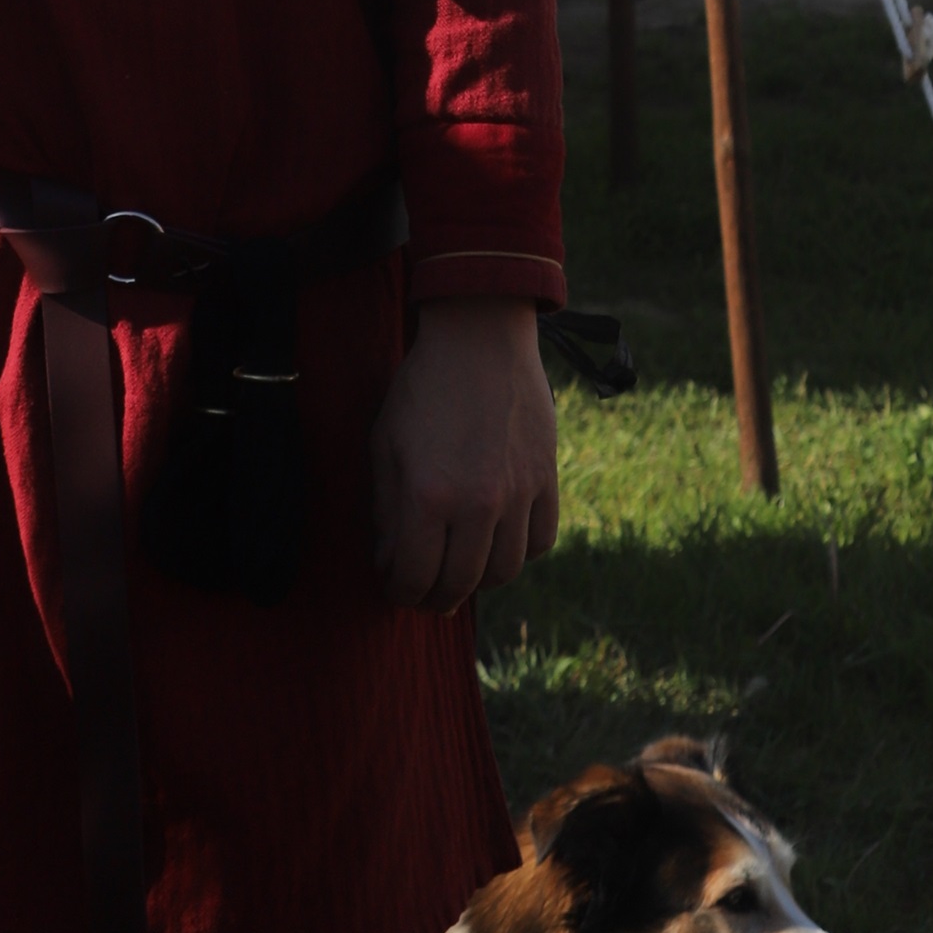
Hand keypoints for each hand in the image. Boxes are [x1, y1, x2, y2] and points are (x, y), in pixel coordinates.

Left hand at [368, 297, 558, 611]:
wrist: (481, 335)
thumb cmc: (423, 386)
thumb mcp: (385, 442)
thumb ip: (386, 508)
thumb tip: (390, 560)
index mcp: (429, 495)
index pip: (415, 578)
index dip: (400, 594)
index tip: (396, 589)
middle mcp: (478, 503)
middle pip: (460, 584)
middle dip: (436, 598)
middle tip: (426, 592)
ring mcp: (518, 493)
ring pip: (504, 572)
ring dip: (479, 580)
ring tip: (462, 568)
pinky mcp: (546, 478)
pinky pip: (540, 542)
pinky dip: (520, 553)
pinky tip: (499, 541)